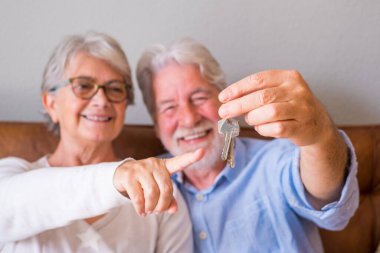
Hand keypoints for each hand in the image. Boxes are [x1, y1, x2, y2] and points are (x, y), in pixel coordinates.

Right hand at [113, 149, 203, 215]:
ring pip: (152, 194)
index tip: (202, 152)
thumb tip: (174, 209)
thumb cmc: (145, 182)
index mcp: (165, 166)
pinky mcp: (129, 175)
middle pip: (166, 188)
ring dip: (151, 208)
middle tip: (157, 211)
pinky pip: (138, 198)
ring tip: (148, 211)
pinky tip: (141, 211)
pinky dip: (141, 209)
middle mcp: (154, 164)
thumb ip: (168, 199)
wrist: (121, 174)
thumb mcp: (158, 188)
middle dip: (163, 205)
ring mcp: (140, 168)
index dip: (191, 157)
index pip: (180, 162)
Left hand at [218, 70, 333, 146]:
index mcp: (288, 77)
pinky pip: (276, 128)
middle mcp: (297, 90)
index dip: (238, 89)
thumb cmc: (290, 106)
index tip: (223, 97)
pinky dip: (263, 129)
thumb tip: (228, 100)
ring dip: (253, 118)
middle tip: (224, 113)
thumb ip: (256, 93)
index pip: (258, 80)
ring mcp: (302, 109)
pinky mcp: (303, 127)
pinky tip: (261, 128)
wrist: (317, 124)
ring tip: (250, 119)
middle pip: (261, 96)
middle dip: (238, 105)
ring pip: (269, 112)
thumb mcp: (277, 92)